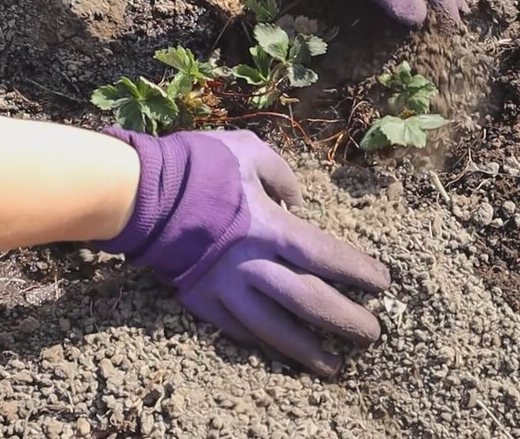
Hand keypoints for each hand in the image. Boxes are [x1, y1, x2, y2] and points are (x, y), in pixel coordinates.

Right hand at [96, 129, 391, 376]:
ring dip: (307, 350)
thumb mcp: (249, 151)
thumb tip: (299, 201)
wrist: (136, 192)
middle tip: (373, 335)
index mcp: (269, 227)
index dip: (357, 272)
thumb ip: (283, 175)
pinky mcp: (200, 301)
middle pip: (308, 301)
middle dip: (344, 320)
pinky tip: (284, 353)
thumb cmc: (198, 165)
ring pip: (273, 329)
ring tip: (335, 367)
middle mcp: (251, 264)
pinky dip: (264, 343)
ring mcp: (224, 287)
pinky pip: (238, 330)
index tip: (383, 284)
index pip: (325, 256)